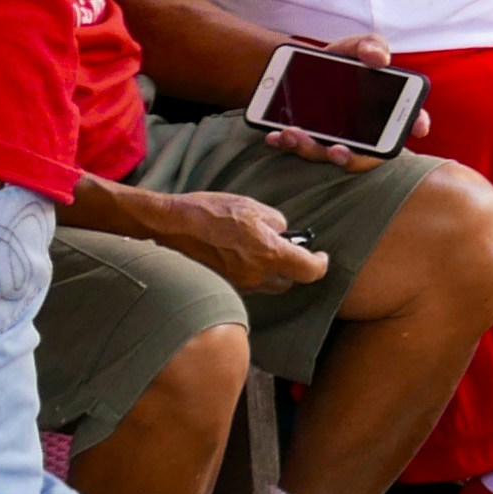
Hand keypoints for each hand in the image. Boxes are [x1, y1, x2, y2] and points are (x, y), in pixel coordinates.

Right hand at [149, 191, 330, 290]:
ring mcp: (240, 285)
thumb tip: (283, 233)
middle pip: (289, 281)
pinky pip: (248, 284)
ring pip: (268, 285)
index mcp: (270, 255)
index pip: (311, 271)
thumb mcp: (252, 207)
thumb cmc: (210, 211)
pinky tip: (239, 255)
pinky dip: (251, 272)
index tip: (320, 255)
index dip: (320, 264)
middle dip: (292, 267)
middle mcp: (258, 276)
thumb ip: (277, 223)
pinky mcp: (225, 286)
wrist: (171, 225)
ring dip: (271, 271)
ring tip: (258, 249)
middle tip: (285, 248)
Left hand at [255, 34, 430, 158]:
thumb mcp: (355, 47)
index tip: (417, 128)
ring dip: (310, 149)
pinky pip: (299, 149)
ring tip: (292, 134)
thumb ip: (371, 45)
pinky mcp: (309, 142)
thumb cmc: (340, 60)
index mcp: (384, 113)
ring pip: (328, 156)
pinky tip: (274, 135)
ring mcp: (336, 142)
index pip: (408, 122)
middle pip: (365, 156)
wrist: (301, 70)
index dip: (415, 125)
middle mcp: (365, 136)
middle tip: (335, 149)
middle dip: (348, 156)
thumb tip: (378, 58)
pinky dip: (285, 143)